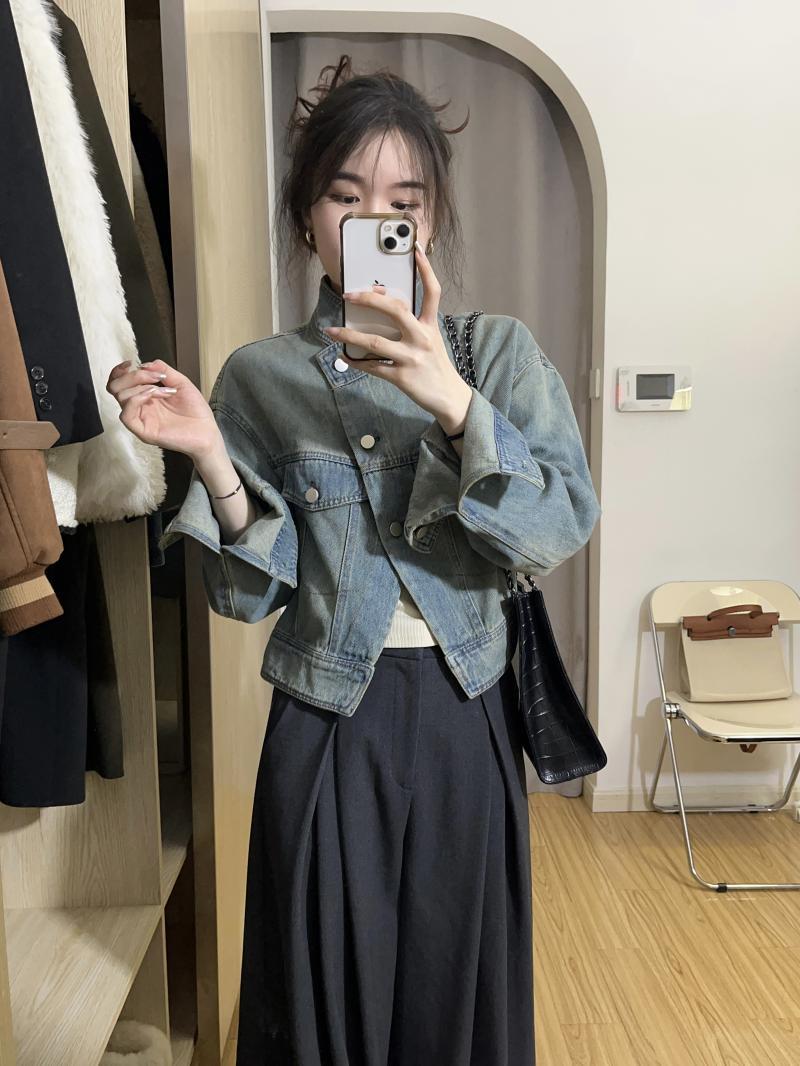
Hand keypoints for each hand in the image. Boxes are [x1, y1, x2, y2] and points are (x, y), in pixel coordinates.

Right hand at [106, 358, 221, 459]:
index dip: (119, 371)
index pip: (118, 383)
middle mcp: (139, 408)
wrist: (207, 432)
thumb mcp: (180, 382)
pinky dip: (136, 399)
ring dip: (141, 386)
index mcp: (144, 396)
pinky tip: (152, 395)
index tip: (131, 363)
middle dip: (133, 375)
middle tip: (155, 376)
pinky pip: (126, 415)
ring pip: (120, 397)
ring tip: (163, 390)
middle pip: (114, 387)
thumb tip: (144, 363)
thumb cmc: (195, 410)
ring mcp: (140, 420)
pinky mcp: (143, 432)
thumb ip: (163, 370)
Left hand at [322, 242, 471, 428]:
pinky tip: (345, 356)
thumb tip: (383, 311)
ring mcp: (411, 357)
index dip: (425, 269)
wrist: (449, 398)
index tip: (415, 249)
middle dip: (369, 299)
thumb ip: (413, 325)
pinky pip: (372, 366)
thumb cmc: (435, 366)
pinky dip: (355, 361)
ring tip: (331, 331)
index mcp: (430, 325)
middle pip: (395, 309)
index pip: (432, 292)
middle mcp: (422, 338)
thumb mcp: (431, 340)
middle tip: (349, 296)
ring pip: (374, 341)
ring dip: (348, 334)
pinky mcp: (401, 377)